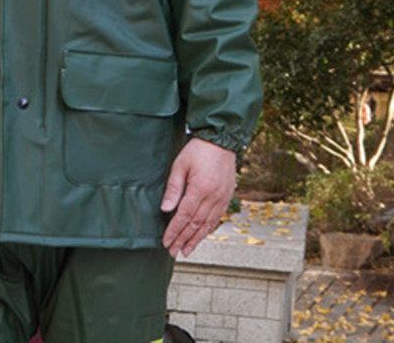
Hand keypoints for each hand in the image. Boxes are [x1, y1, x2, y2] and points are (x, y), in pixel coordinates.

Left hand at [160, 137, 235, 257]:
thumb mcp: (180, 165)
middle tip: (173, 252)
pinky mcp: (227, 196)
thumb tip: (166, 210)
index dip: (174, 231)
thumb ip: (173, 188)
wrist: (221, 141)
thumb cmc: (198, 150)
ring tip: (186, 250)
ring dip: (196, 239)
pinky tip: (201, 235)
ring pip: (208, 224)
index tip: (166, 242)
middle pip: (196, 224)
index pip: (184, 216)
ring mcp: (222, 198)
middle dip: (183, 240)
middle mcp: (213, 197)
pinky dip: (208, 229)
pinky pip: (217, 218)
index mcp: (200, 189)